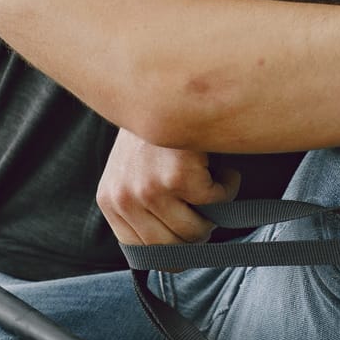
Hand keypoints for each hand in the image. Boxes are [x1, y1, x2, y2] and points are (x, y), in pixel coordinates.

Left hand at [97, 129, 241, 248]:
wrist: (162, 83)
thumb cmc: (156, 132)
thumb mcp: (134, 171)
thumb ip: (143, 208)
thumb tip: (178, 255)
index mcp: (111, 201)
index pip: (144, 254)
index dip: (175, 256)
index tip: (196, 246)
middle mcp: (125, 198)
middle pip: (173, 250)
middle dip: (199, 234)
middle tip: (209, 209)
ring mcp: (150, 189)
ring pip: (198, 231)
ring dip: (215, 209)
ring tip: (213, 182)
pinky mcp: (178, 177)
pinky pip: (217, 202)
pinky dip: (228, 185)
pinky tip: (220, 166)